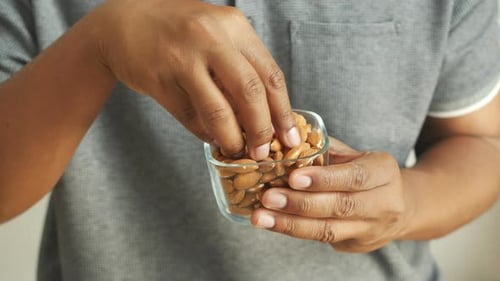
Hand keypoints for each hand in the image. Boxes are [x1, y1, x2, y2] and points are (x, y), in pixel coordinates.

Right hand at [91, 0, 299, 158]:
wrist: (123, 24)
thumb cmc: (179, 32)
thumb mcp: (216, 34)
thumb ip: (241, 65)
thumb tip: (268, 114)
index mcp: (234, 26)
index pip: (270, 75)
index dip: (283, 112)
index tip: (289, 138)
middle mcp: (211, 37)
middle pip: (250, 93)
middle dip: (262, 130)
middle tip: (263, 151)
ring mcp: (183, 57)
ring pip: (219, 111)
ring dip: (232, 138)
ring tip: (237, 151)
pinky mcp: (160, 78)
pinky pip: (191, 116)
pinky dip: (206, 133)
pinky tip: (213, 138)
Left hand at [251, 137, 410, 251]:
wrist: (401, 206)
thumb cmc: (368, 173)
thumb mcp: (357, 154)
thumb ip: (327, 149)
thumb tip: (286, 141)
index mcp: (384, 172)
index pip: (354, 177)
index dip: (324, 179)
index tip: (293, 177)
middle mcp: (384, 203)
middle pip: (340, 206)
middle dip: (300, 203)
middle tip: (268, 197)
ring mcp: (371, 229)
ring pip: (328, 230)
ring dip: (290, 224)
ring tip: (260, 217)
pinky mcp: (355, 245)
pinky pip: (321, 239)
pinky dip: (293, 230)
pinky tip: (271, 222)